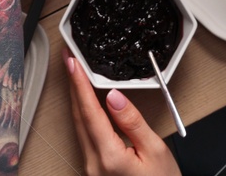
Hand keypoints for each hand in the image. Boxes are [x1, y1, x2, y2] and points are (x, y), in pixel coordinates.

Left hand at [65, 51, 179, 175]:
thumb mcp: (155, 151)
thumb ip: (133, 122)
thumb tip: (113, 97)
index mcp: (109, 157)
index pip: (89, 112)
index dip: (79, 84)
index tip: (72, 63)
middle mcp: (94, 163)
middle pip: (78, 117)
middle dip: (73, 86)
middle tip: (69, 60)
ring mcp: (92, 167)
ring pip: (79, 126)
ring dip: (76, 99)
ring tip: (75, 75)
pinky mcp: (94, 169)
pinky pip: (84, 135)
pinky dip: (83, 115)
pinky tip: (85, 103)